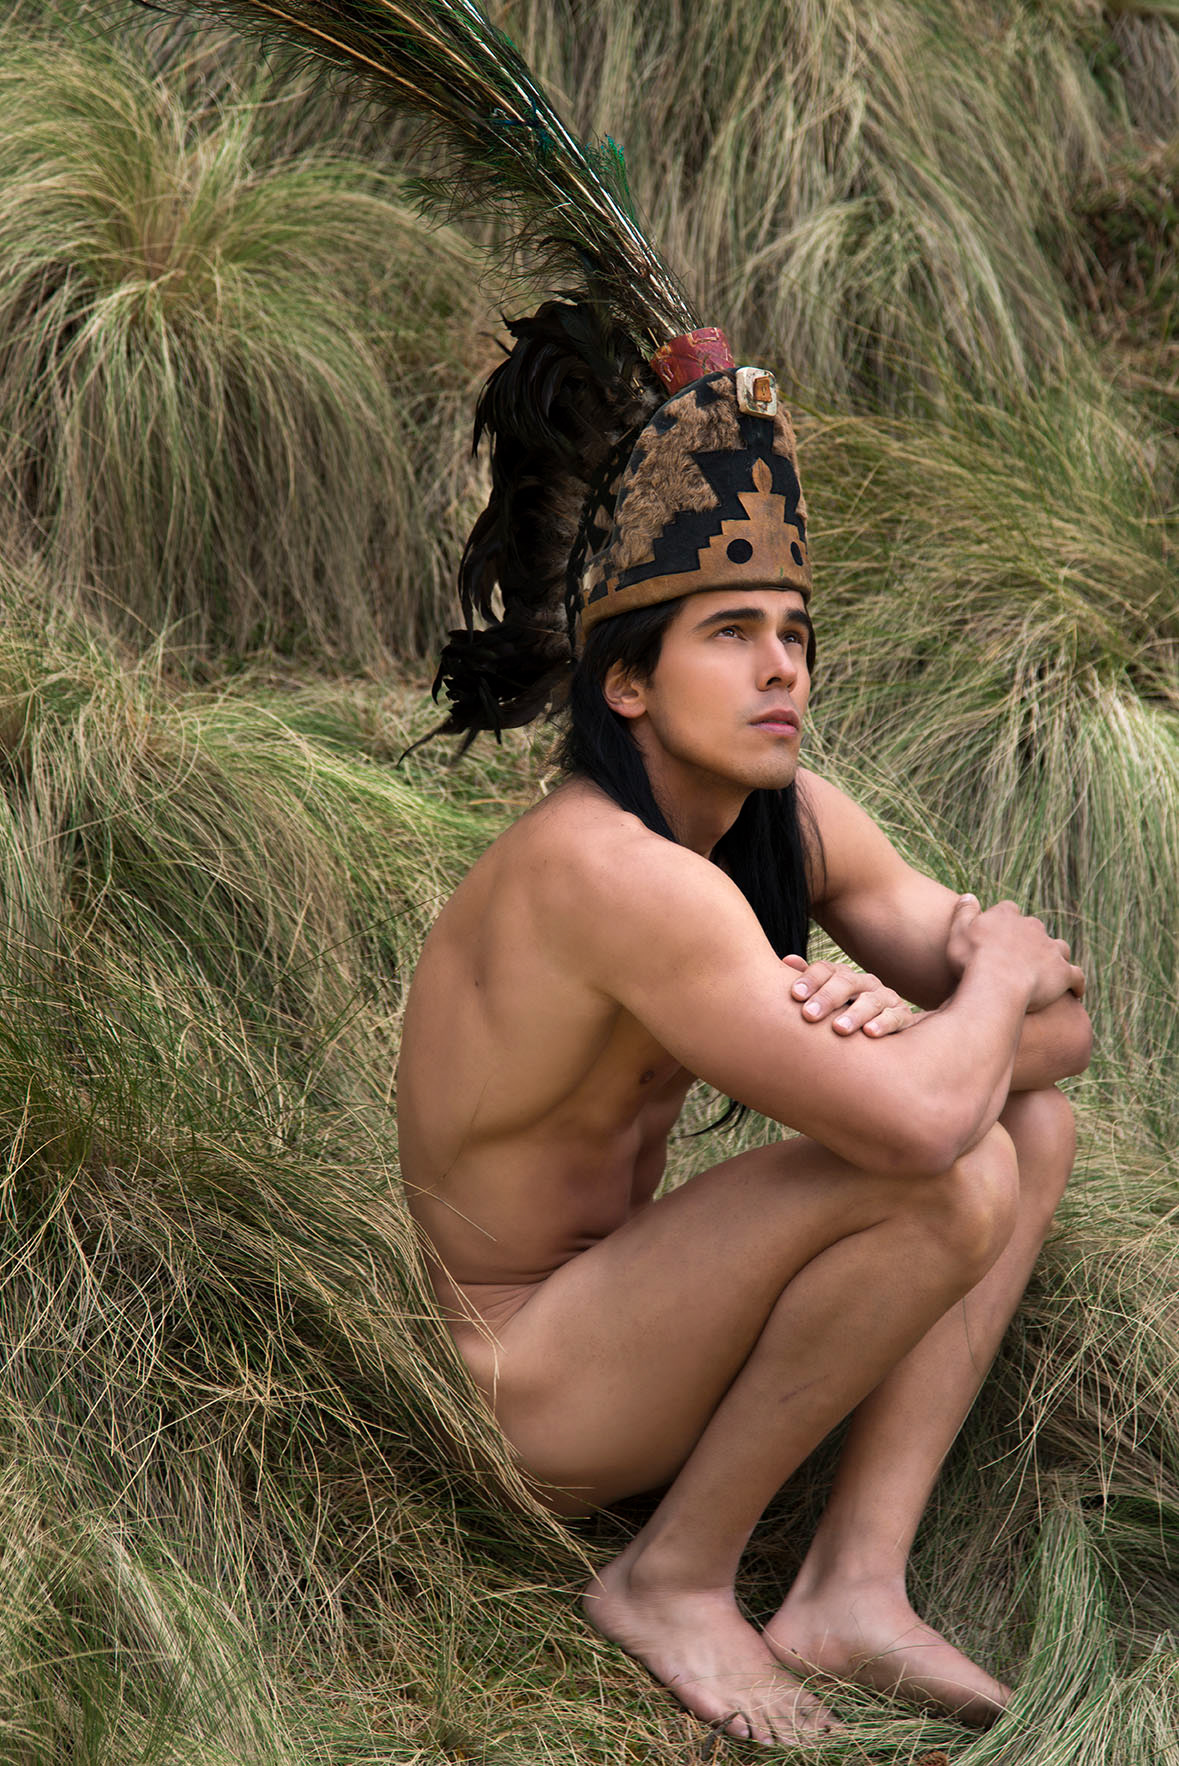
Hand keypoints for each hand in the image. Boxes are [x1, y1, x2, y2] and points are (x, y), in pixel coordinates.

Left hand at [782, 953, 920, 1037]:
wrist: (889, 1023)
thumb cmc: (845, 1011)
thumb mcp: (826, 997)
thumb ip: (808, 981)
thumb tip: (786, 960)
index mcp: (843, 976)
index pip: (825, 970)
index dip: (809, 980)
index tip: (794, 995)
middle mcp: (864, 983)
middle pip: (846, 982)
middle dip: (827, 998)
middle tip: (809, 1015)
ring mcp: (885, 998)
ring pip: (870, 1001)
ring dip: (854, 1014)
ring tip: (839, 1028)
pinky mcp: (902, 1016)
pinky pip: (895, 1017)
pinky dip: (883, 1023)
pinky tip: (870, 1033)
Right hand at [947, 894, 1085, 1011]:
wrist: (996, 984)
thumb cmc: (972, 960)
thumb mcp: (957, 932)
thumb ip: (964, 912)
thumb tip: (969, 895)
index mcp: (1007, 916)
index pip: (1008, 910)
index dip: (1002, 921)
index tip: (995, 933)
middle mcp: (1033, 927)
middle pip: (1035, 928)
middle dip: (1029, 939)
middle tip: (1017, 956)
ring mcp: (1050, 950)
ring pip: (1059, 947)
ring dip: (1055, 956)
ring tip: (1048, 969)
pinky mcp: (1062, 973)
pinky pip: (1076, 976)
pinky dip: (1077, 984)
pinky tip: (1076, 992)